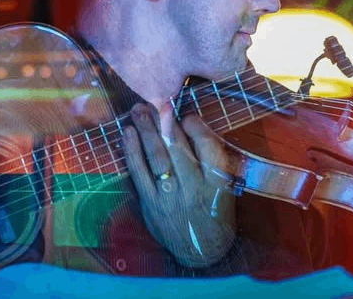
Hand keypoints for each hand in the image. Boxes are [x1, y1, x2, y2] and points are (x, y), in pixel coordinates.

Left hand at [121, 101, 235, 267]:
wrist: (202, 251)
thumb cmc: (215, 212)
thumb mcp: (224, 186)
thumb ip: (211, 158)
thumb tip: (190, 123)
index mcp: (217, 182)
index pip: (207, 146)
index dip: (195, 126)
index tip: (185, 114)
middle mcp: (193, 188)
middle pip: (177, 147)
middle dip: (164, 120)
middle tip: (155, 100)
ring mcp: (169, 197)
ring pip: (156, 156)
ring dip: (146, 130)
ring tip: (138, 110)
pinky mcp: (150, 204)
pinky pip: (139, 173)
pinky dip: (132, 151)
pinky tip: (127, 133)